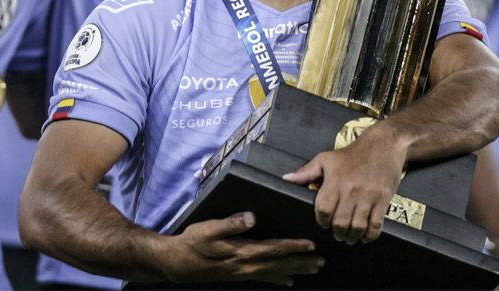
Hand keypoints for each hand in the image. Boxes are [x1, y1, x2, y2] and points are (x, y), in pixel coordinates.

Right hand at [161, 212, 322, 286]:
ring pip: (275, 273)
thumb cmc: (192, 243)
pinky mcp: (239, 275)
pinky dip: (279, 280)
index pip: (274, 249)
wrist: (177, 263)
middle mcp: (246, 266)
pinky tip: (289, 282)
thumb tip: (251, 217)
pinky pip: (264, 279)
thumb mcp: (208, 228)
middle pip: (280, 264)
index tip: (311, 244)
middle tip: (321, 261)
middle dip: (301, 262)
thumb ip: (230, 223)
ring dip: (295, 271)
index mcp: (242, 252)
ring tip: (313, 270)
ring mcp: (243, 273)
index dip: (293, 247)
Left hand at [283, 124, 408, 243]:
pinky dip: (370, 235)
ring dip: (351, 236)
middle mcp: (351, 189)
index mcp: (335, 180)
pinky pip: (376, 224)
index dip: (321, 220)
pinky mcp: (383, 199)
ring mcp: (368, 195)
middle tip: (336, 233)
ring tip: (349, 236)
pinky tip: (365, 235)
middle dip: (336, 232)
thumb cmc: (353, 154)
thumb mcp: (326, 159)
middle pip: (340, 222)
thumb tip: (287, 179)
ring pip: (357, 226)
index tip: (323, 222)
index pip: (323, 209)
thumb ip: (306, 172)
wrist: (382, 145)